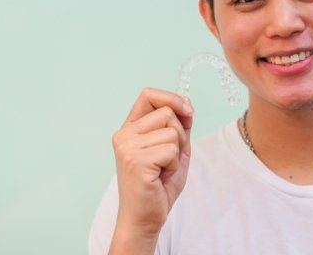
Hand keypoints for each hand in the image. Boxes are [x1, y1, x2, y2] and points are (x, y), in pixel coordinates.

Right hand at [111, 87, 193, 237]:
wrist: (145, 218)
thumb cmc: (158, 185)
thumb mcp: (174, 148)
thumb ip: (179, 125)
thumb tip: (187, 103)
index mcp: (130, 128)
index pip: (148, 94)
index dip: (171, 97)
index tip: (188, 109)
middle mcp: (124, 134)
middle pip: (166, 112)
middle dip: (180, 134)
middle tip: (169, 157)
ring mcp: (127, 147)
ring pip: (172, 132)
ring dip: (177, 152)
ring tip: (163, 168)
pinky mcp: (136, 161)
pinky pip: (171, 149)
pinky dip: (174, 164)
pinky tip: (161, 176)